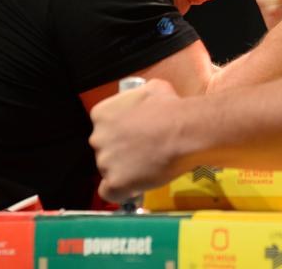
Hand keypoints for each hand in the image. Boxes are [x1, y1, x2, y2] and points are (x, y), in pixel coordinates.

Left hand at [90, 79, 182, 201]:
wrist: (184, 131)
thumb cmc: (170, 107)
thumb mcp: (153, 88)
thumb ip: (139, 98)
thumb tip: (146, 103)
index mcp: (101, 114)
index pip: (104, 127)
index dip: (120, 133)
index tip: (136, 135)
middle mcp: (97, 138)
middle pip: (105, 149)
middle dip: (121, 151)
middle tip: (144, 151)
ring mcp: (105, 162)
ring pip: (109, 170)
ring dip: (124, 170)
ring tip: (148, 168)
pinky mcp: (115, 182)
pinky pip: (111, 192)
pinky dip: (122, 192)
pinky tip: (134, 188)